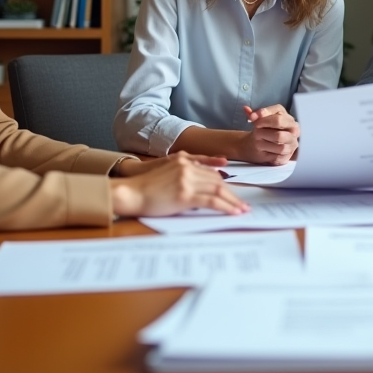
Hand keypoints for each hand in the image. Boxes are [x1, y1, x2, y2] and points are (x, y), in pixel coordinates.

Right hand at [109, 153, 246, 216]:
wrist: (129, 192)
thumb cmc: (145, 187)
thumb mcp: (166, 172)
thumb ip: (183, 174)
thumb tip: (200, 187)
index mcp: (183, 160)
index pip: (211, 173)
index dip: (224, 184)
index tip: (233, 193)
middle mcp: (187, 167)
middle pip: (218, 181)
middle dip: (232, 194)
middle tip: (242, 204)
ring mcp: (187, 180)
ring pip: (218, 190)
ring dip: (233, 201)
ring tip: (242, 209)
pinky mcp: (185, 195)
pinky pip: (212, 201)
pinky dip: (225, 207)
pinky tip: (233, 212)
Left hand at [238, 104, 299, 164]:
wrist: (263, 145)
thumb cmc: (264, 130)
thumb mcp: (260, 119)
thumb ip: (254, 114)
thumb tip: (246, 109)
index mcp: (288, 118)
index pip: (278, 115)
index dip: (264, 114)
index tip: (252, 117)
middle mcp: (294, 129)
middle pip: (278, 124)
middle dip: (263, 127)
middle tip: (255, 130)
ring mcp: (292, 143)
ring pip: (278, 138)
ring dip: (263, 139)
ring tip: (257, 139)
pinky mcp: (287, 156)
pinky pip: (277, 153)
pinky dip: (266, 151)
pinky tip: (262, 148)